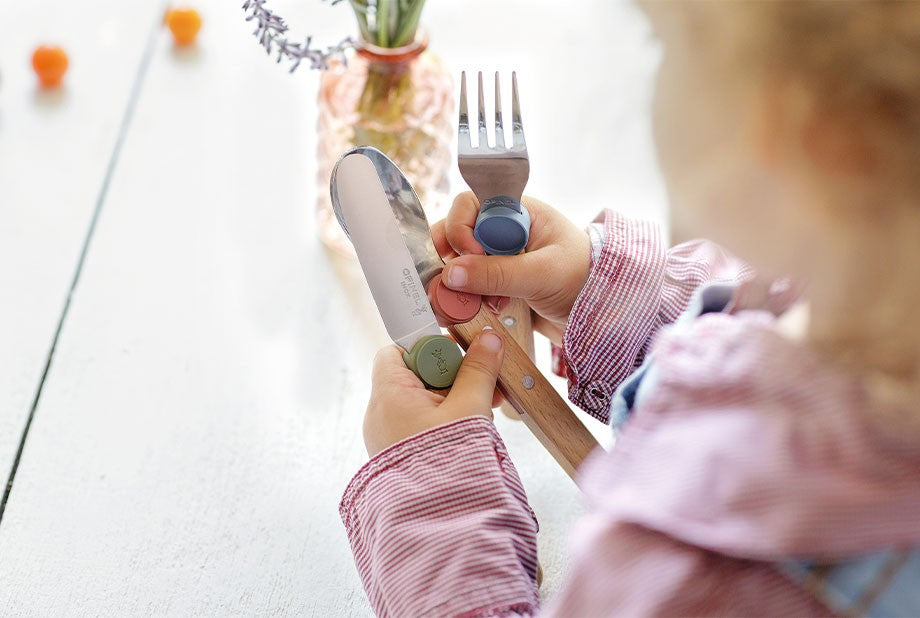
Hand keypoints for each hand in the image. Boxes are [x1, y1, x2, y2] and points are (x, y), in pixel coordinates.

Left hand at [363, 329, 504, 457]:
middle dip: (451, 376)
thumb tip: (488, 339)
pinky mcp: (400, 454)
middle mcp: (380, 413)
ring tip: (483, 411)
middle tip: (481, 383)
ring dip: (454, 400)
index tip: (457, 355)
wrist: (439, 523)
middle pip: (414, 374)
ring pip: (422, 401)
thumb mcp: (469, 408)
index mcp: (388, 394)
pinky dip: (446, 421)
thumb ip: (479, 370)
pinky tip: (471, 430)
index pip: (397, 349)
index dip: (427, 346)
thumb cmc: (447, 464)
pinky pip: (421, 425)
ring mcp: (388, 436)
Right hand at [431, 192, 591, 343]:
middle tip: (456, 283)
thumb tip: (451, 274)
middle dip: (451, 258)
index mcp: (517, 212)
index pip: (470, 204)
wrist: (605, 315)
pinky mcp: (495, 286)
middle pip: (455, 234)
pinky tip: (478, 312)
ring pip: (457, 263)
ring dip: (457, 284)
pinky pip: (467, 288)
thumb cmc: (585, 280)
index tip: (470, 255)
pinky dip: (465, 300)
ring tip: (472, 303)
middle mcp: (502, 231)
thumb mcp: (542, 274)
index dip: (461, 226)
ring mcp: (496, 259)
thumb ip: (498, 273)